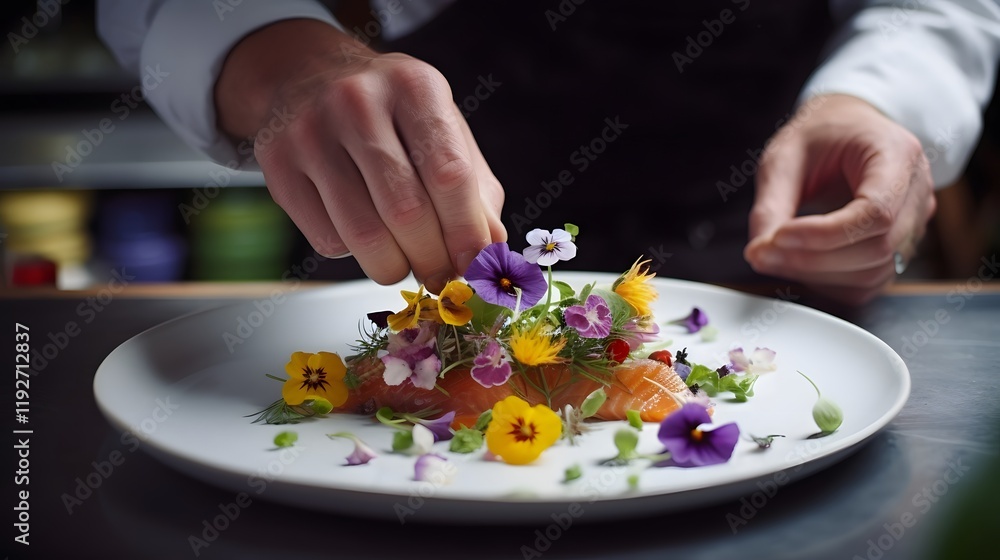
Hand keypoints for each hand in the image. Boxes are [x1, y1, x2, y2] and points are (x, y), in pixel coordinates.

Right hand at [215, 19, 505, 292]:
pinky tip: (362, 233)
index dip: (466, 231)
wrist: (308, 76)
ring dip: (393, 267)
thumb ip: (475, 189)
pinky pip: (326, 238)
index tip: (476, 266)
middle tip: (441, 277)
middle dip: (431, 260)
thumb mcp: (442, 129)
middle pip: (406, 211)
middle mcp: (357, 101)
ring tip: (405, 263)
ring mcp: (310, 131)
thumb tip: (491, 251)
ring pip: (363, 235)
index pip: (448, 174)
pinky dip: (353, 253)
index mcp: (414, 86)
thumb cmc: (390, 113)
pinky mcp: (276, 163)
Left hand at [744, 94, 936, 304]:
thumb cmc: (822, 134)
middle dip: (813, 258)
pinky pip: (869, 283)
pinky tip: (798, 264)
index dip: (825, 234)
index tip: (779, 237)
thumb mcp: (785, 156)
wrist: (849, 128)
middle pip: (877, 248)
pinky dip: (830, 282)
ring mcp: (914, 224)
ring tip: (774, 257)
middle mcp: (917, 192)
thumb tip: (758, 254)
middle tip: (762, 253)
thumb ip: (771, 205)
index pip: (876, 212)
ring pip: (874, 272)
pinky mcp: (899, 248)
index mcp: (898, 154)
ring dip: (817, 274)